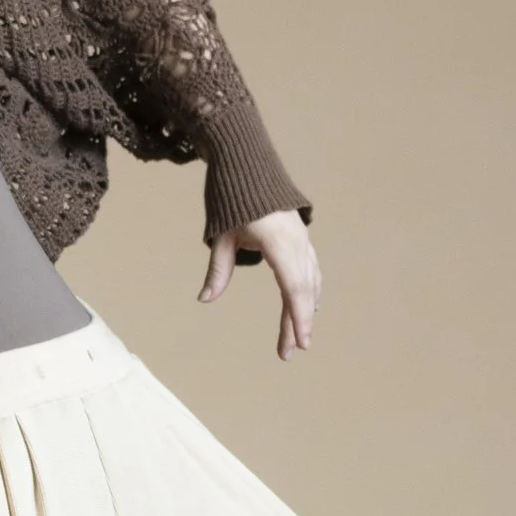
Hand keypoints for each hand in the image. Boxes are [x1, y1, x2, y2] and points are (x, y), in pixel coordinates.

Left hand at [199, 210, 319, 358]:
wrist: (247, 162)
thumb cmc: (233, 197)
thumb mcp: (222, 236)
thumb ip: (218, 270)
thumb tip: (205, 298)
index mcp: (280, 244)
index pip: (294, 290)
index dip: (298, 319)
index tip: (299, 344)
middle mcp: (298, 243)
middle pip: (303, 291)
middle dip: (298, 323)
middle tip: (289, 352)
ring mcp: (302, 239)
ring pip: (310, 281)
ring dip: (304, 310)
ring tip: (296, 337)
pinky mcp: (300, 236)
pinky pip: (310, 269)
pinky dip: (309, 290)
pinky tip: (307, 305)